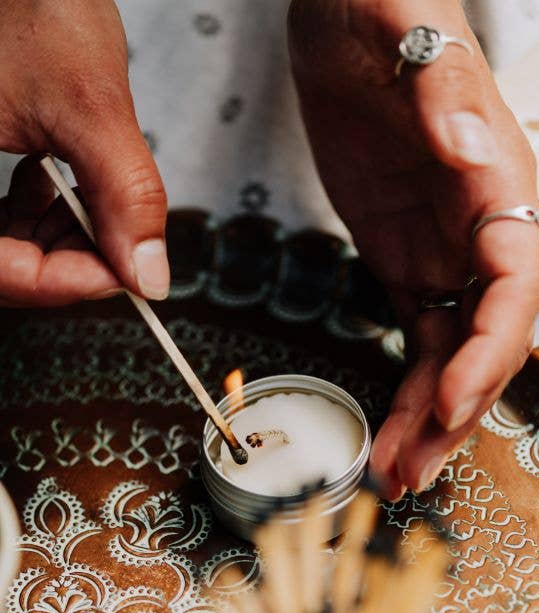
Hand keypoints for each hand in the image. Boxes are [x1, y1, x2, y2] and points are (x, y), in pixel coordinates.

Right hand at [0, 0, 168, 305]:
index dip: (65, 283)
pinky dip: (41, 215)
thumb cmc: (33, 3)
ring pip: (5, 248)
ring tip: (90, 202)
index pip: (0, 273)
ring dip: (59, 241)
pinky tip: (55, 184)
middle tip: (120, 246)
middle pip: (4, 268)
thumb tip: (148, 275)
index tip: (126, 273)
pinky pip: (0, 219)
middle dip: (68, 262)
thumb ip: (125, 195)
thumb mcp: (89, 105)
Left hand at [289, 0, 538, 497]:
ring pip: (451, 353)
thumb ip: (442, 95)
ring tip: (396, 474)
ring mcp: (443, 250)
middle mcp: (479, 226)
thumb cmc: (381, 9)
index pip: (513, 280)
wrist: (343, 12)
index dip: (489, 348)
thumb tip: (473, 159)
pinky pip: (416, 339)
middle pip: (487, 337)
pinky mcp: (404, 261)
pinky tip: (391, 430)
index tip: (452, 397)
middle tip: (415, 468)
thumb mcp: (406, 33)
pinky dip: (406, 390)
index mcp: (494, 179)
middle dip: (456, 408)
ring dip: (429, 418)